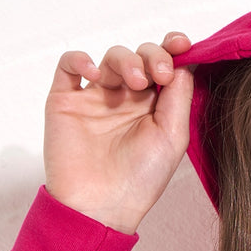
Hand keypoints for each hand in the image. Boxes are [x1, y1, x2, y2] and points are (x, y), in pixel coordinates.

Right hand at [43, 32, 194, 233]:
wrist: (100, 205)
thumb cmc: (140, 179)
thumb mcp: (172, 137)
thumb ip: (179, 96)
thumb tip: (184, 60)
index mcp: (155, 109)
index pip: (165, 68)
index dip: (173, 50)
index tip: (182, 45)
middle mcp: (127, 100)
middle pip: (140, 57)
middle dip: (152, 56)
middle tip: (159, 73)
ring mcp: (96, 98)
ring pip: (111, 58)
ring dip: (126, 60)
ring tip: (135, 82)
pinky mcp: (66, 100)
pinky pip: (69, 65)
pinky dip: (81, 59)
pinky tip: (95, 73)